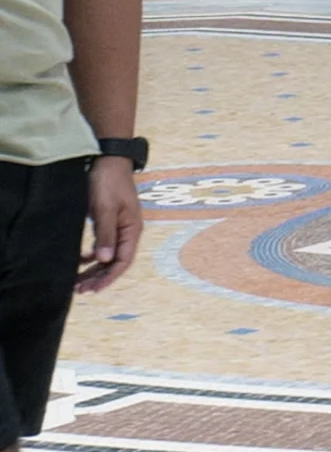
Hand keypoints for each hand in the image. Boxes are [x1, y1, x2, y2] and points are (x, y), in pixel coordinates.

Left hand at [78, 157, 138, 292]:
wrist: (109, 161)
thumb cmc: (109, 183)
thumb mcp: (105, 209)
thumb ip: (106, 235)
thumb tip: (104, 260)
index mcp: (132, 230)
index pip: (123, 261)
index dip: (109, 277)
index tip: (93, 289)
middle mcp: (128, 232)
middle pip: (115, 261)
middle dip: (99, 277)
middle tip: (80, 290)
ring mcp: (119, 227)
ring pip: (108, 255)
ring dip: (94, 269)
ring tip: (78, 281)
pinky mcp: (110, 223)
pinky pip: (103, 246)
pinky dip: (92, 256)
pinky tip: (81, 260)